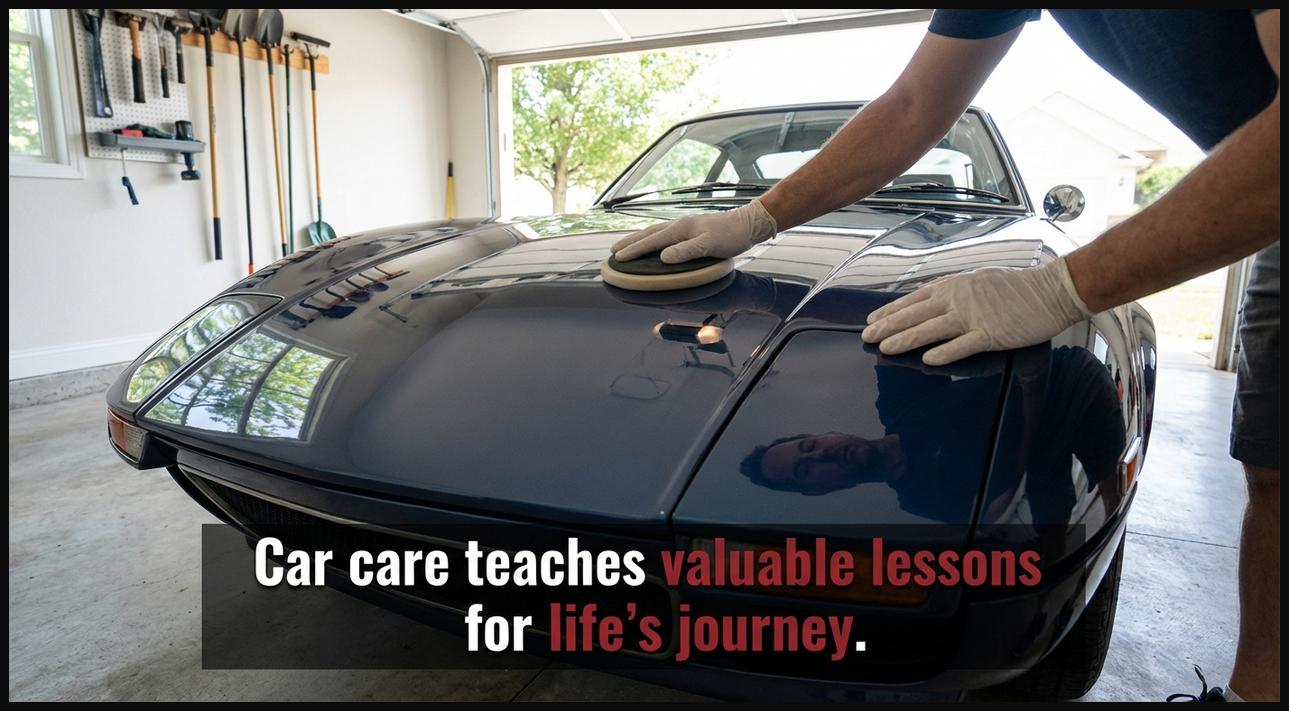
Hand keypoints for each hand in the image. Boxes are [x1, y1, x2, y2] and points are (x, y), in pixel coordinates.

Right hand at [611, 199, 777, 262]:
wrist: (750, 223)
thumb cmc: (732, 236)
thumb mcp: (710, 245)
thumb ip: (686, 251)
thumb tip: (663, 258)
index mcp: (681, 229)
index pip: (652, 241)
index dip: (634, 250)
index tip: (618, 257)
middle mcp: (680, 225)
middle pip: (649, 233)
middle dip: (630, 242)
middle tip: (614, 251)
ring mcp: (685, 226)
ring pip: (655, 232)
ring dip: (640, 239)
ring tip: (628, 245)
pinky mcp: (692, 229)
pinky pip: (665, 234)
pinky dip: (653, 238)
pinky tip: (655, 243)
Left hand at [861, 257, 1091, 365]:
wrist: (1050, 290)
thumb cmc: (1015, 287)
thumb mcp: (977, 280)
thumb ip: (953, 291)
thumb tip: (931, 300)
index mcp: (954, 286)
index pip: (914, 300)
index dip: (890, 311)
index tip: (872, 320)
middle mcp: (959, 299)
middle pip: (915, 315)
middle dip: (888, 326)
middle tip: (867, 337)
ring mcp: (974, 316)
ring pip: (931, 329)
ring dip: (906, 339)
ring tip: (885, 348)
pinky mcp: (992, 333)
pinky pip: (964, 344)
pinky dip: (945, 352)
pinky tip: (928, 360)